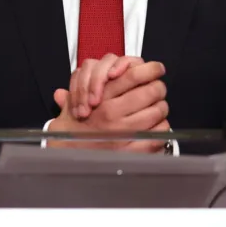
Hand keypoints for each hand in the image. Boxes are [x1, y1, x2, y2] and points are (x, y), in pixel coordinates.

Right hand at [47, 58, 168, 151]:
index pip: (134, 74)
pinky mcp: (131, 151)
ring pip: (158, 111)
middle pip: (152, 90)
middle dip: (158, 87)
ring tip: (157, 108)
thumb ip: (86, 85)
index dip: (151, 69)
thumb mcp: (73, 102)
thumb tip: (107, 68)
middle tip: (158, 90)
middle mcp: (113, 114)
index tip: (157, 69)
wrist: (64, 158)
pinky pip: (157, 135)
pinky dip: (161, 129)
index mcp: (101, 98)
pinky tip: (156, 127)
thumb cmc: (70, 131)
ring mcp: (123, 133)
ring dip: (161, 107)